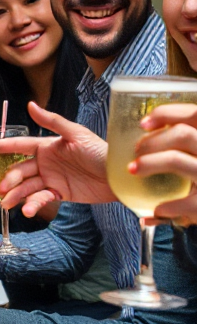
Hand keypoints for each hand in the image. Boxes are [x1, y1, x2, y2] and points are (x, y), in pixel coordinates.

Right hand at [0, 102, 113, 216]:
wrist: (118, 175)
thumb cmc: (100, 150)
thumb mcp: (76, 134)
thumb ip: (52, 121)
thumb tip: (30, 105)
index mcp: (46, 145)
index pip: (17, 146)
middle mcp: (45, 162)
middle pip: (18, 170)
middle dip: (6, 179)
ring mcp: (51, 178)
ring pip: (26, 187)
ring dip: (15, 195)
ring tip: (7, 204)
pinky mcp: (59, 193)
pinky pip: (41, 199)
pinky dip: (33, 204)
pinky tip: (27, 210)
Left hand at [131, 104, 196, 221]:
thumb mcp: (193, 157)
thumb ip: (183, 145)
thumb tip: (147, 131)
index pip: (194, 113)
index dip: (168, 113)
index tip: (144, 124)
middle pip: (183, 134)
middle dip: (154, 140)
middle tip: (137, 150)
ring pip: (176, 160)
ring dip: (149, 163)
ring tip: (132, 169)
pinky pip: (186, 202)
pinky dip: (167, 206)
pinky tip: (157, 209)